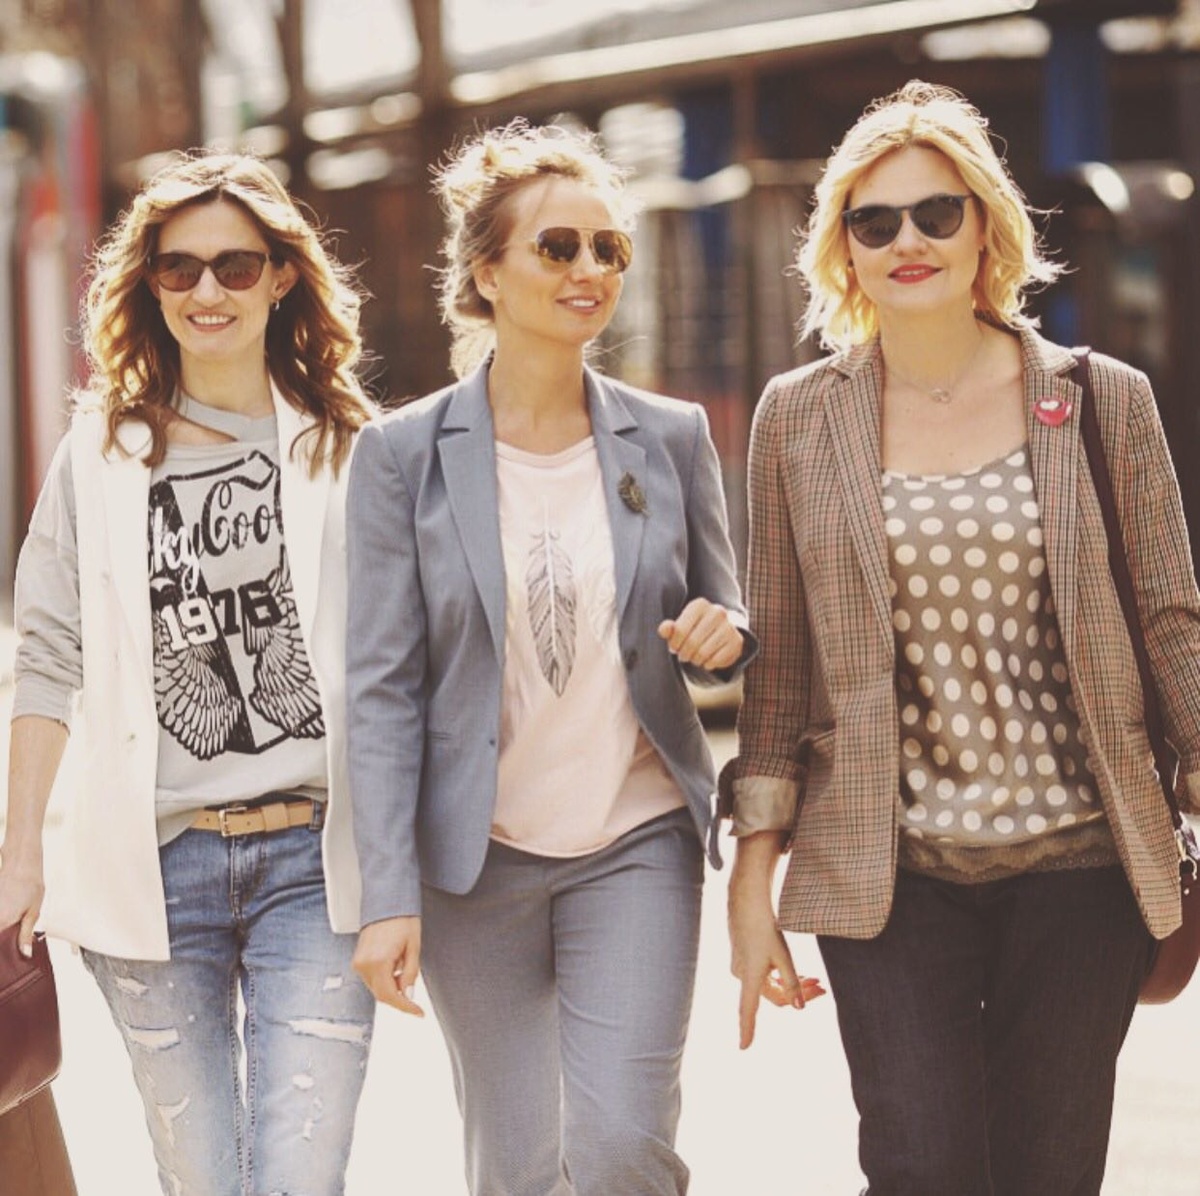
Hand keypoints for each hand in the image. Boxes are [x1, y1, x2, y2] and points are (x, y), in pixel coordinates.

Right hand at [0, 858, 44, 958]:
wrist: (21, 863)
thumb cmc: (30, 885)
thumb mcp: (33, 911)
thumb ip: (25, 934)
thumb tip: (25, 953)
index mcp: (3, 922)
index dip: (3, 956)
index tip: (6, 965)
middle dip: (4, 944)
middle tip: (12, 952)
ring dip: (4, 933)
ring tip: (11, 932)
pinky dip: (2, 923)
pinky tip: (7, 922)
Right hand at [353, 916, 424, 1016]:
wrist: (387, 901)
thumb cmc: (402, 919)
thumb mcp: (413, 947)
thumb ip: (410, 973)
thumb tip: (408, 995)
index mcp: (378, 962)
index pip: (389, 996)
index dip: (405, 1007)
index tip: (418, 1013)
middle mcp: (364, 964)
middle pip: (381, 994)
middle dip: (399, 996)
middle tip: (414, 991)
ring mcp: (358, 962)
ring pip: (376, 987)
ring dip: (392, 986)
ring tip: (403, 966)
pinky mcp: (357, 959)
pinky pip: (372, 978)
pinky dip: (385, 978)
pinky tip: (395, 965)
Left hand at [658, 598, 742, 670]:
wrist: (720, 632)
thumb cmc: (694, 629)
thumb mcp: (680, 626)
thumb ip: (669, 628)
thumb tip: (664, 630)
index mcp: (699, 605)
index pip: (679, 630)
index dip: (674, 644)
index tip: (674, 648)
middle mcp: (717, 612)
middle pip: (692, 642)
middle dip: (684, 653)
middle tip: (683, 656)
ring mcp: (729, 626)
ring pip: (704, 653)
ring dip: (696, 660)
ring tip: (694, 657)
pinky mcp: (736, 641)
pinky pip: (716, 660)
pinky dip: (708, 664)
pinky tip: (707, 660)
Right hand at [728, 848, 824, 1049]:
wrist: (746, 900)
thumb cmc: (764, 927)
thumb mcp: (782, 955)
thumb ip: (792, 982)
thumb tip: (799, 1008)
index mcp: (749, 977)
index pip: (747, 1010)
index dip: (747, 1030)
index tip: (744, 1048)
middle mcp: (741, 974)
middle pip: (773, 994)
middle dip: (797, 995)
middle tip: (822, 989)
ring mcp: (741, 965)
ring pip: (770, 984)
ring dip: (792, 984)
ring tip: (816, 979)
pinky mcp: (744, 956)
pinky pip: (764, 974)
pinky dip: (781, 975)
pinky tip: (797, 970)